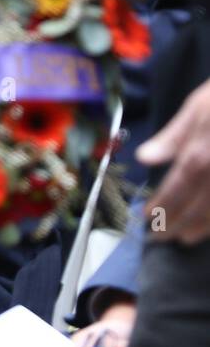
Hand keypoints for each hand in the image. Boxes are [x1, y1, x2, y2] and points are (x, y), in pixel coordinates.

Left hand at [138, 76, 209, 244]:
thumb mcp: (196, 108)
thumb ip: (171, 137)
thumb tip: (144, 159)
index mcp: (201, 157)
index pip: (174, 191)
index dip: (159, 207)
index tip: (146, 218)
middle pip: (196, 209)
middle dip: (176, 225)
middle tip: (159, 237)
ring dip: (202, 229)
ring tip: (186, 238)